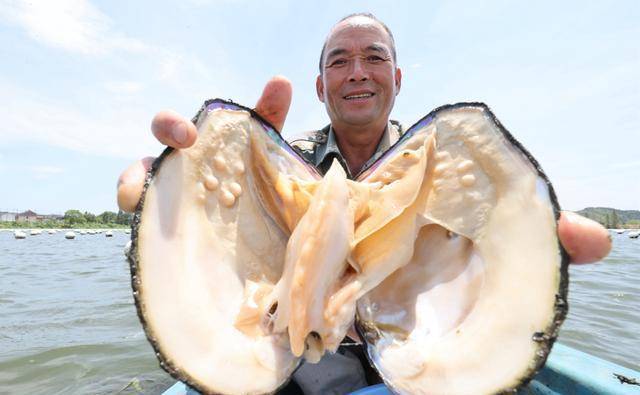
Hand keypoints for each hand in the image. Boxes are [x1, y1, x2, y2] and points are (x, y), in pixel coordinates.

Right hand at [116, 76, 610, 264]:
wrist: (350, 319)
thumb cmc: (398, 263)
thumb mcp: (456, 242)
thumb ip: (523, 233)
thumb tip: (600, 243)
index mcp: (321, 179)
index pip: (295, 132)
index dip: (287, 108)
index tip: (289, 84)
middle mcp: (270, 194)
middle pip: (225, 150)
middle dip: (206, 124)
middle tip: (192, 117)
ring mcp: (234, 222)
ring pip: (183, 178)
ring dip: (159, 158)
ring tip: (152, 149)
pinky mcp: (209, 254)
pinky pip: (164, 224)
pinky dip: (143, 205)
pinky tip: (133, 200)